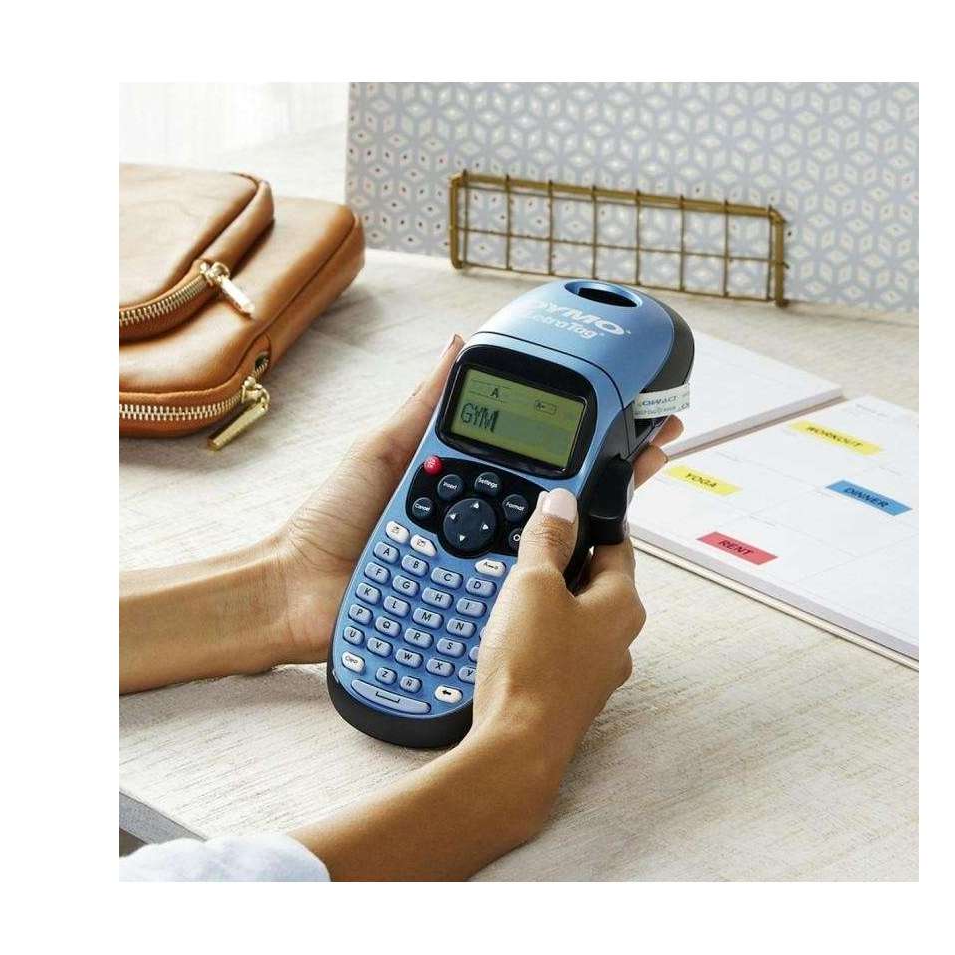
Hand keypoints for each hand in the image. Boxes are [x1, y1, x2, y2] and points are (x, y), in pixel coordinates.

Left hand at [271, 336, 682, 665]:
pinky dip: (543, 587)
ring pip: (547, 552)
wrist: (298, 590)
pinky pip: (514, 598)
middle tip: (657, 450)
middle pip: (557, 505)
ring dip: (586, 532)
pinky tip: (577, 568)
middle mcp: (481, 527)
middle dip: (608, 480)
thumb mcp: (382, 450)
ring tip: (632, 496)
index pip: (535, 460)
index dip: (581, 441)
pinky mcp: (470, 610)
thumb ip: (425, 407)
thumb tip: (459, 345)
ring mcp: (479, 570)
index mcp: (466, 484)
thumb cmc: (331, 521)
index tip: (626, 419)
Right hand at [290, 485, 664, 877]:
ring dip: (547, 601)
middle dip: (562, 562)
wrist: (516, 748)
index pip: (617, 544)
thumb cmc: (533, 671)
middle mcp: (618, 639)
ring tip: (510, 593)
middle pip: (594, 581)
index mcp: (623, 605)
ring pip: (574, 617)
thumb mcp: (533, 585)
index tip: (571, 505)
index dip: (592, 520)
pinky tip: (508, 636)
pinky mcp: (568, 693)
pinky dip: (536, 635)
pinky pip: (557, 649)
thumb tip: (561, 505)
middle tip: (528, 548)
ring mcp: (595, 669)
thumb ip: (548, 540)